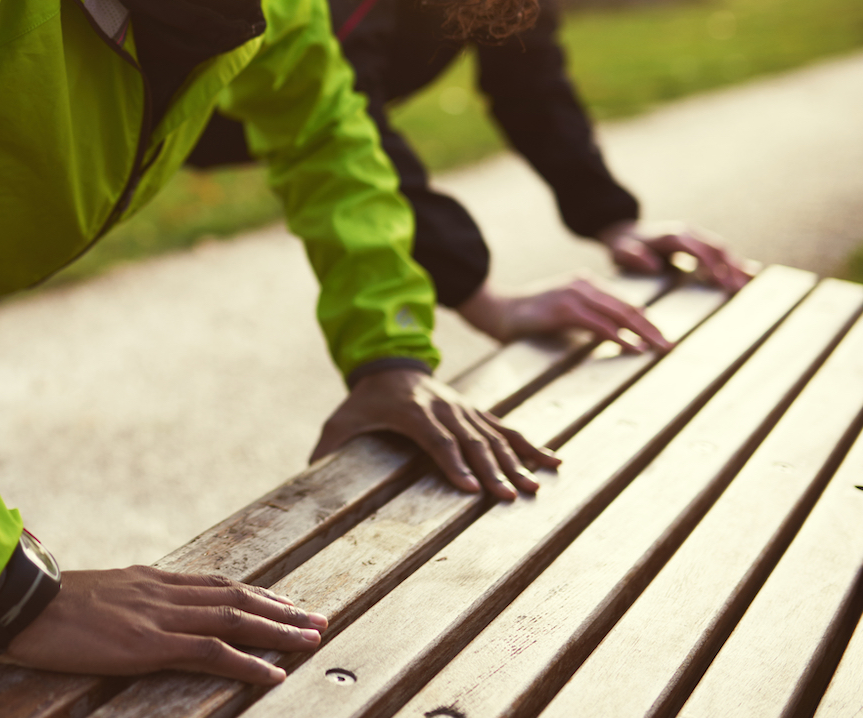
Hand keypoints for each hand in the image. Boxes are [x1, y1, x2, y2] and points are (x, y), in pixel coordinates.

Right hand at [0, 566, 326, 684]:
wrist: (20, 602)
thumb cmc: (44, 605)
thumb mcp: (92, 597)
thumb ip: (120, 601)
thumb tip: (128, 612)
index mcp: (148, 580)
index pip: (215, 583)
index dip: (254, 593)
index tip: (284, 601)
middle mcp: (161, 591)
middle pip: (234, 596)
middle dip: (280, 609)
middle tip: (317, 620)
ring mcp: (158, 615)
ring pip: (233, 618)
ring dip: (278, 631)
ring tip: (311, 640)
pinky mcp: (149, 643)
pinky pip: (210, 650)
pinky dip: (247, 661)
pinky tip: (273, 673)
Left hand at [309, 368, 559, 500]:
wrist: (390, 364)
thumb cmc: (364, 400)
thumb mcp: (341, 420)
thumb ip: (327, 446)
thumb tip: (308, 475)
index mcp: (411, 410)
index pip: (435, 438)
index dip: (452, 462)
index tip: (470, 488)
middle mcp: (444, 408)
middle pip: (471, 441)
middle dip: (491, 471)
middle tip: (509, 498)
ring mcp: (464, 409)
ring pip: (494, 436)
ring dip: (516, 463)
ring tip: (535, 488)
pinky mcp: (477, 412)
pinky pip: (508, 429)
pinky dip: (532, 446)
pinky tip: (555, 463)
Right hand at [457, 278, 671, 351]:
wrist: (495, 309)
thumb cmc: (528, 317)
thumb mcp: (563, 313)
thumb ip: (587, 318)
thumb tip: (613, 338)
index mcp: (586, 283)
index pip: (624, 302)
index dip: (646, 320)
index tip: (663, 337)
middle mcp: (583, 284)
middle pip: (628, 307)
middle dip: (652, 327)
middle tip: (670, 345)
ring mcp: (574, 294)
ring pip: (619, 313)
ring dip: (643, 332)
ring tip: (660, 348)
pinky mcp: (564, 309)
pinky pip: (599, 324)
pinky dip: (619, 337)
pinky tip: (633, 348)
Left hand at [597, 220, 751, 292]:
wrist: (624, 232)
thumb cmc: (622, 246)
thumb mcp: (620, 251)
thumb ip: (633, 256)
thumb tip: (653, 264)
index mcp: (672, 235)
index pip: (698, 249)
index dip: (711, 264)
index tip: (722, 283)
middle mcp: (687, 232)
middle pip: (716, 248)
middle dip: (730, 268)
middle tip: (740, 290)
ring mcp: (695, 236)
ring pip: (722, 249)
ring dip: (736, 266)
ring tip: (749, 285)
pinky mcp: (699, 243)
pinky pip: (720, 252)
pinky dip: (735, 263)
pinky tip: (751, 274)